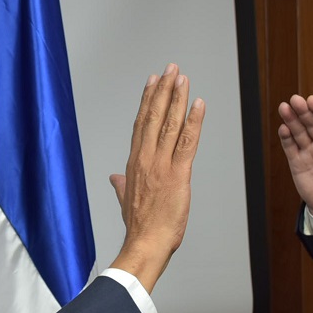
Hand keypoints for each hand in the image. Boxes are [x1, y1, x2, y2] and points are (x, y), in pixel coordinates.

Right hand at [109, 65, 204, 291]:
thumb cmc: (139, 227)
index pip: (140, 125)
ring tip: (182, 78)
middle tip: (170, 69)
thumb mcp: (125, 201)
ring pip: (168, 124)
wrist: (145, 243)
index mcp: (134, 164)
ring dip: (177, 98)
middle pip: (153, 117)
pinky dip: (193, 121)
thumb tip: (114, 178)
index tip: (152, 82)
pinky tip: (198, 104)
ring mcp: (160, 165)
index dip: (147, 101)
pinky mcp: (178, 174)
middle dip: (163, 90)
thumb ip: (120, 186)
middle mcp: (145, 159)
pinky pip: (187, 142)